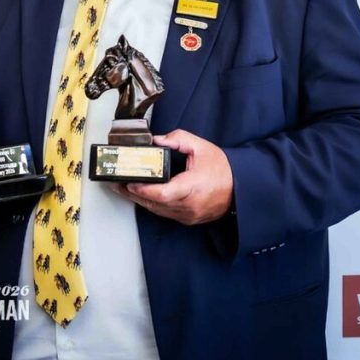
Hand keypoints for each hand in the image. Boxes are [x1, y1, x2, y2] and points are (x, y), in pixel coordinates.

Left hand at [116, 129, 233, 224]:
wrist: (242, 189)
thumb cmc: (223, 169)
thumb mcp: (201, 147)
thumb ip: (177, 140)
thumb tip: (156, 140)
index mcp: (193, 187)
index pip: (162, 193)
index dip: (143, 189)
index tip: (130, 181)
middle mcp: (189, 205)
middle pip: (154, 204)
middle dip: (133, 193)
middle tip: (116, 183)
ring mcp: (188, 215)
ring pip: (157, 210)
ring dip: (139, 200)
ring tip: (123, 188)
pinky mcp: (188, 219)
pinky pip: (164, 213)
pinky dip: (152, 205)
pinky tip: (141, 196)